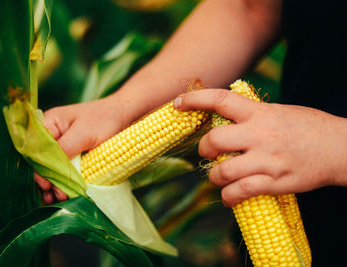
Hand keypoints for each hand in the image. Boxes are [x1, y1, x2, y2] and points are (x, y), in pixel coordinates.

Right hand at [36, 96, 126, 203]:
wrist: (124, 115)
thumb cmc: (104, 119)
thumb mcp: (84, 133)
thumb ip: (64, 148)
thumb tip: (48, 167)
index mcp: (50, 123)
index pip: (35, 149)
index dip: (38, 168)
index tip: (46, 185)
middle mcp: (52, 134)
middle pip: (41, 161)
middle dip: (47, 180)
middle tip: (56, 196)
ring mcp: (62, 145)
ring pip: (51, 167)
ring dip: (54, 184)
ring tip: (59, 199)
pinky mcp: (72, 154)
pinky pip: (63, 169)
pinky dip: (63, 181)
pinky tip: (64, 194)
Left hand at [174, 89, 346, 206]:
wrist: (342, 148)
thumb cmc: (309, 128)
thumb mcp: (279, 112)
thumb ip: (252, 115)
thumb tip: (224, 117)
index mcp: (259, 112)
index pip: (220, 100)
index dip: (194, 100)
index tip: (177, 103)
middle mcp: (260, 134)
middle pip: (213, 141)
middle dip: (203, 150)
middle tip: (208, 153)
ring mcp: (267, 159)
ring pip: (223, 170)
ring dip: (214, 177)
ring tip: (219, 177)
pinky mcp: (274, 181)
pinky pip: (240, 192)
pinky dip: (228, 197)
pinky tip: (229, 197)